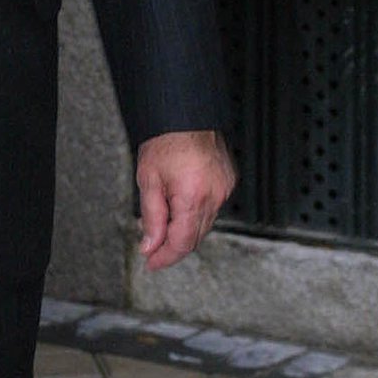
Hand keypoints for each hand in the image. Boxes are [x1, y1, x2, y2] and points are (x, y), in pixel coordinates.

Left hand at [135, 129, 236, 271]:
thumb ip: (151, 217)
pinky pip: (212, 207)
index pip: (182, 242)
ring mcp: (224, 189)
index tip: (152, 263)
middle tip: (152, 248)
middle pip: (194, 237)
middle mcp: (214, 196)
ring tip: (163, 223)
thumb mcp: (148, 181)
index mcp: (192, 197)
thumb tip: (149, 245)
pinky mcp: (228, 181)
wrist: (185, 114)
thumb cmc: (165, 142)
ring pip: (204, 223)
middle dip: (173, 246)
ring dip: (184, 230)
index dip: (165, 257)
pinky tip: (181, 206)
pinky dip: (196, 212)